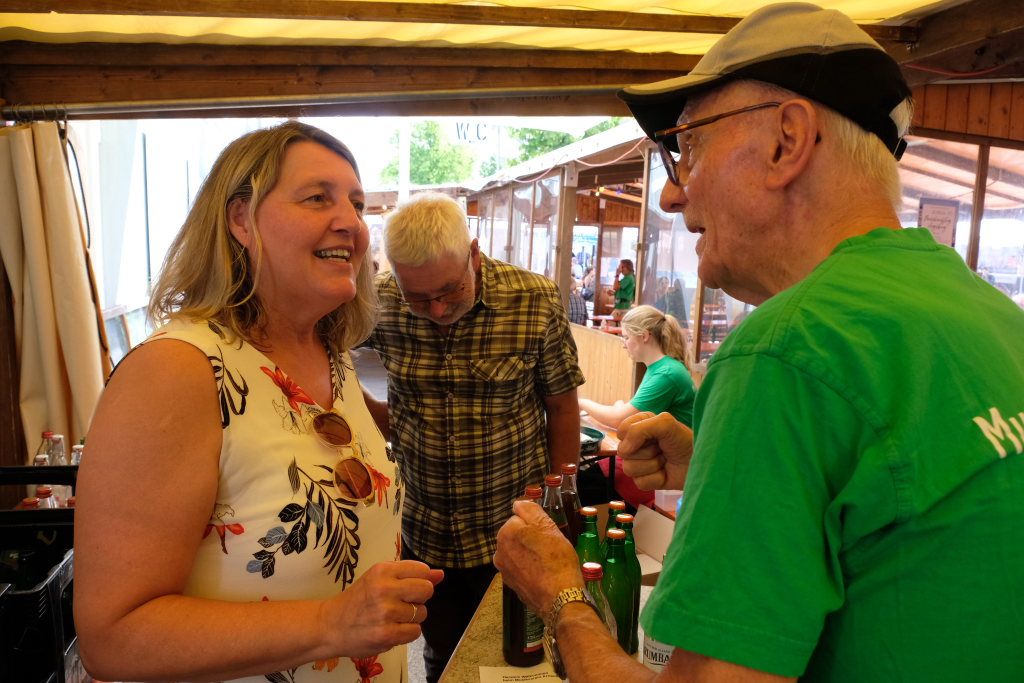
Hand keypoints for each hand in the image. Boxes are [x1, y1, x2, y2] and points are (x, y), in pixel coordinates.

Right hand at [320, 560, 443, 657]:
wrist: (330, 625)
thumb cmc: (358, 600)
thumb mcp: (379, 579)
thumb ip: (410, 575)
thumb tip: (440, 574)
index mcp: (382, 570)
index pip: (422, 570)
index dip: (420, 580)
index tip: (407, 587)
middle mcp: (384, 589)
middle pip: (426, 590)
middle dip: (419, 598)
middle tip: (402, 603)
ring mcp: (385, 613)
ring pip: (422, 613)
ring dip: (412, 618)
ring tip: (393, 618)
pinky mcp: (386, 635)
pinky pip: (415, 632)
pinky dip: (407, 633)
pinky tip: (392, 629)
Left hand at [494, 501, 581, 615]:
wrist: (559, 597)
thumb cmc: (556, 559)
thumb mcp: (547, 526)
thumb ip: (530, 510)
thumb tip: (518, 504)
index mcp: (505, 533)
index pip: (520, 518)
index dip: (536, 525)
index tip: (548, 534)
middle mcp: (499, 551)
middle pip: (518, 536)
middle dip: (531, 539)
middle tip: (550, 548)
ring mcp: (504, 570)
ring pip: (520, 553)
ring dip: (530, 554)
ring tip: (548, 562)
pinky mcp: (512, 585)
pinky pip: (522, 569)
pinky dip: (530, 569)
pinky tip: (544, 574)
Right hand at [616, 412, 692, 490]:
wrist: (700, 462)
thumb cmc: (684, 441)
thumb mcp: (664, 424)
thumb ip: (638, 429)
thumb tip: (623, 451)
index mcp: (638, 426)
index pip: (622, 431)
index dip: (635, 435)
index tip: (654, 436)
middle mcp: (636, 445)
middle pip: (623, 452)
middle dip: (646, 452)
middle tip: (662, 449)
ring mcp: (639, 464)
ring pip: (630, 469)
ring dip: (652, 465)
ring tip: (665, 460)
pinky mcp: (644, 481)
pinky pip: (640, 483)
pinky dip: (656, 478)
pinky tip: (665, 473)